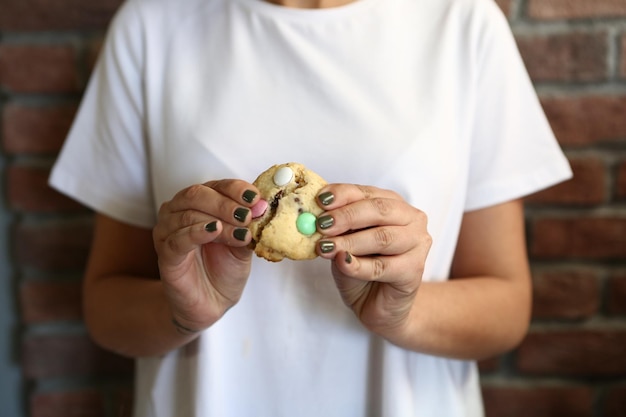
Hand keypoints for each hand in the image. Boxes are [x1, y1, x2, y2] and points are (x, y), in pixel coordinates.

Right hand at [153, 180, 259, 333]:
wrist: (212, 303)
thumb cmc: (224, 269)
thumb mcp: (244, 244)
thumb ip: (250, 226)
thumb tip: (262, 207)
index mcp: (200, 203)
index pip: (216, 186)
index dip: (236, 189)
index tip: (255, 198)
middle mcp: (179, 211)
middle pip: (197, 194)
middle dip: (226, 203)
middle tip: (248, 215)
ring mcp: (168, 232)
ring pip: (189, 214)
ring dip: (219, 220)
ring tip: (241, 233)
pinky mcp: (165, 254)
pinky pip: (179, 238)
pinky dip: (198, 232)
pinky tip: (215, 231)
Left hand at [315, 184, 430, 338]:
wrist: (378, 305)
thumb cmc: (362, 267)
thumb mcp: (344, 241)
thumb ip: (337, 228)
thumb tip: (317, 217)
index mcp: (393, 204)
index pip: (366, 192)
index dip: (343, 194)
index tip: (320, 200)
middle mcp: (411, 219)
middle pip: (379, 210)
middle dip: (347, 216)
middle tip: (322, 225)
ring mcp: (417, 244)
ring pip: (383, 237)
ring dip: (350, 242)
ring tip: (326, 248)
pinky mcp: (414, 270)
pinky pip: (383, 266)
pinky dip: (359, 266)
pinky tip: (343, 263)